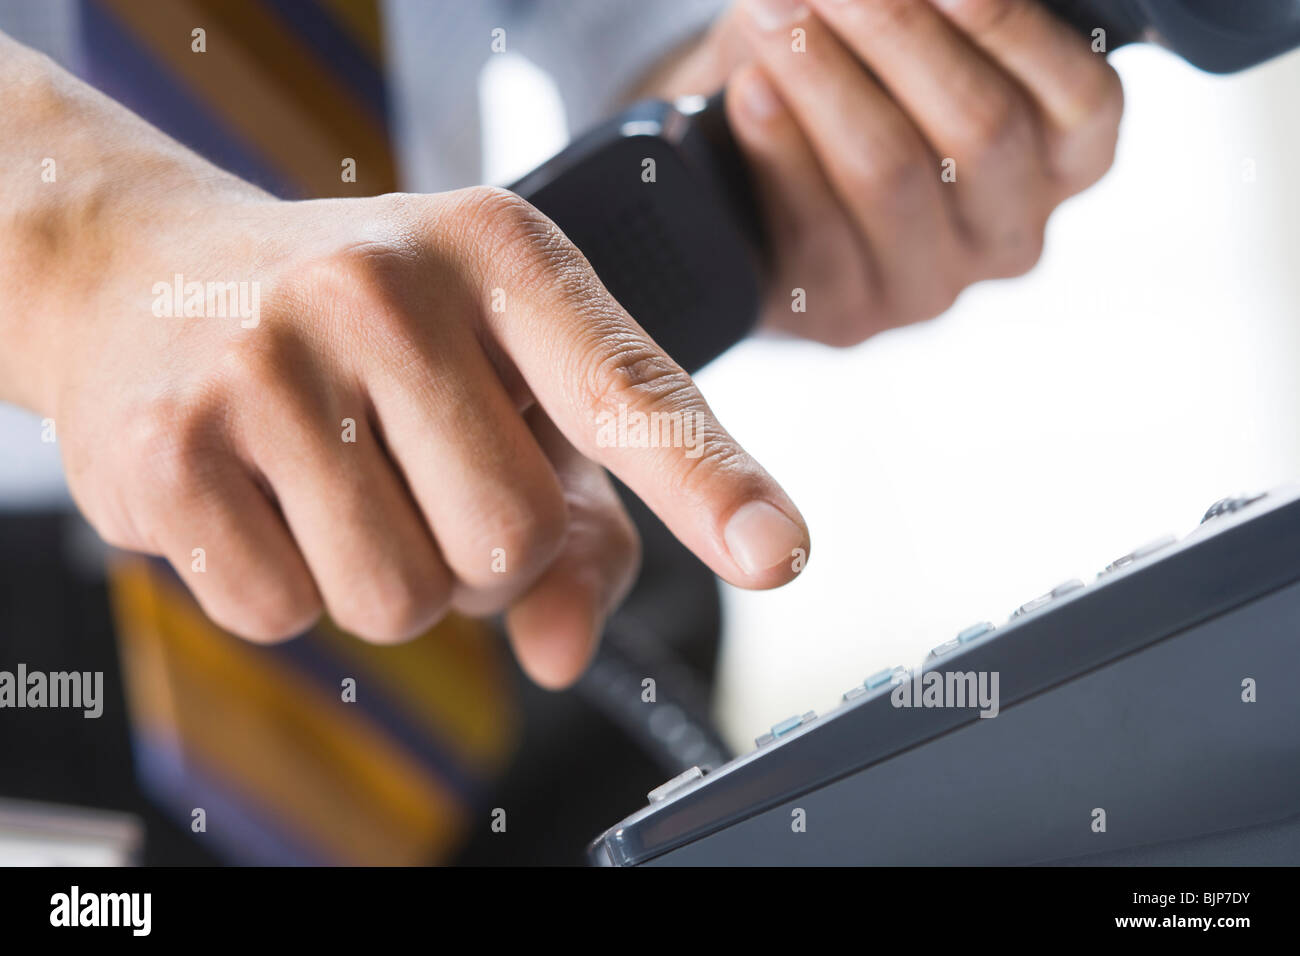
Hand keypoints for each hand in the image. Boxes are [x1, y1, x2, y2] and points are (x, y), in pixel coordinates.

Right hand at [2, 42, 807, 689]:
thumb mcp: (493, 380)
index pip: (631, 391)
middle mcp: (389, 287)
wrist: (146, 277)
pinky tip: (260, 497)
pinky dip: (286, 586)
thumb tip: (569, 650)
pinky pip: (285, 612)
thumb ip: (576, 517)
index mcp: (503, 255)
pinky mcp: (175, 445)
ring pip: (404, 599)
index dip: (711, 483)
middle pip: (514, 542)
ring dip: (389, 578)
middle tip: (421, 480)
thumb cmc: (360, 335)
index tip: (777, 553)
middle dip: (483, 557)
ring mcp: (272, 359)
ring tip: (339, 483)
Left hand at [645, 0, 1123, 344]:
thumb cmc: (854, 90)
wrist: (759, 199)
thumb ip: (928, 11)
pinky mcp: (846, 316)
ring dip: (824, 77)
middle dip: (898, 32)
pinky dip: (777, 145)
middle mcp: (1010, 236)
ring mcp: (929, 287)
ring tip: (773, 10)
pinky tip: (748, 90)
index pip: (1081, 100)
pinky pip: (814, 225)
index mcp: (1064, 163)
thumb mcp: (907, 41)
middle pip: (979, 128)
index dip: (1013, 28)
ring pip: (889, 173)